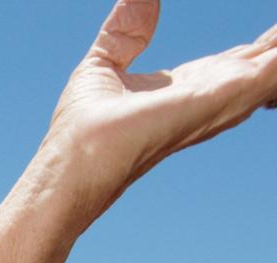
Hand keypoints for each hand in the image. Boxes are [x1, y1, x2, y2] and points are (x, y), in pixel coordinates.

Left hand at [45, 1, 276, 200]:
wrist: (76, 161)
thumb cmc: (82, 130)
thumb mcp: (104, 64)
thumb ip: (126, 30)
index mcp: (189, 87)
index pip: (236, 62)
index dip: (260, 47)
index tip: (273, 35)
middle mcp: (212, 95)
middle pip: (263, 62)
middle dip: (276, 45)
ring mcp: (221, 99)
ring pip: (273, 68)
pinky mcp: (221, 97)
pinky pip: (272, 71)